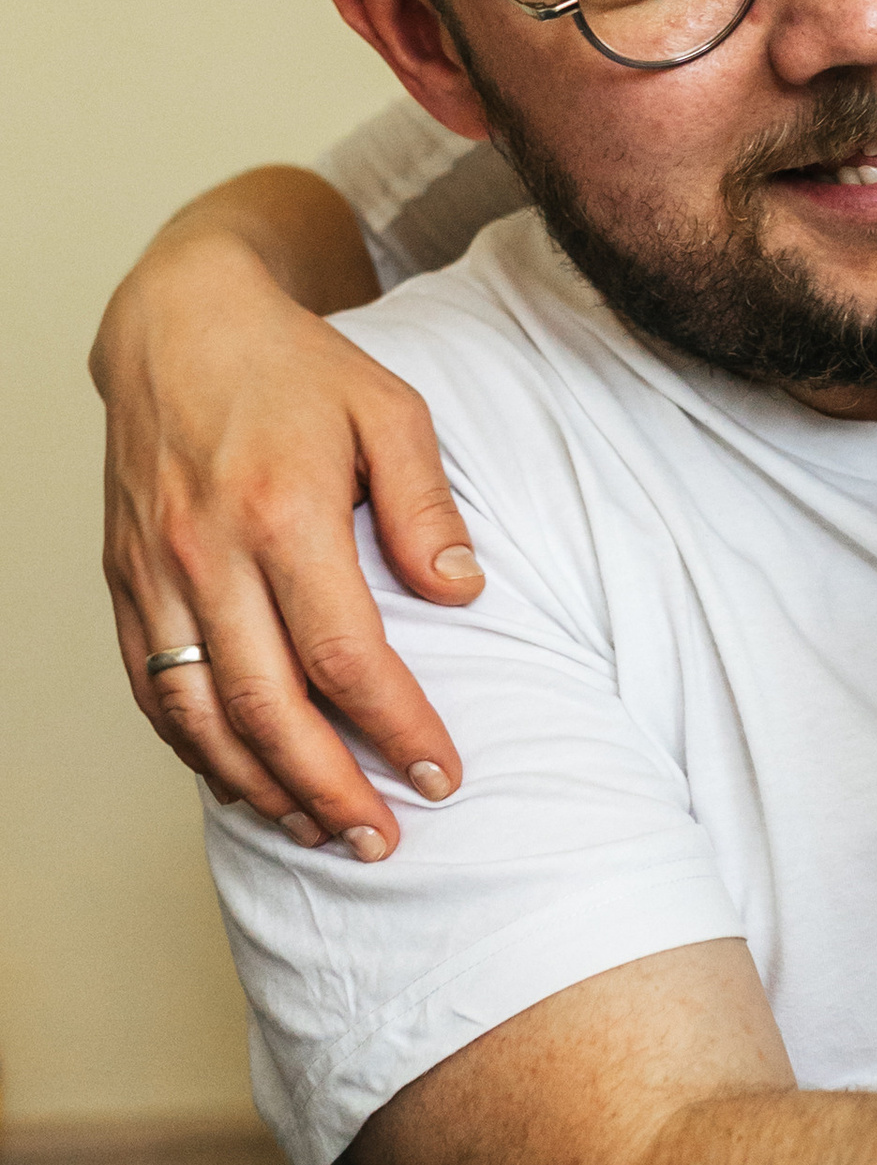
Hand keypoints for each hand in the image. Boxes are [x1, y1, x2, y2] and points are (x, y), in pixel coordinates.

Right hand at [95, 223, 479, 852]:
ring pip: (199, 714)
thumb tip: (463, 593)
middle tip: (382, 840)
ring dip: (260, 786)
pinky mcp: (125, 582)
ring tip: (319, 830)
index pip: (346, 655)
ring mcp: (155, 573)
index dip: (396, 728)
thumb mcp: (390, 410)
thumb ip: (428, 504)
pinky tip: (243, 782)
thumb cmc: (296, 368)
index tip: (443, 776)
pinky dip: (194, 748)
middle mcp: (207, 553)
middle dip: (328, 789)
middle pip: (266, 706)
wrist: (177, 324)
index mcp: (282, 512)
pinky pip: (152, 688)